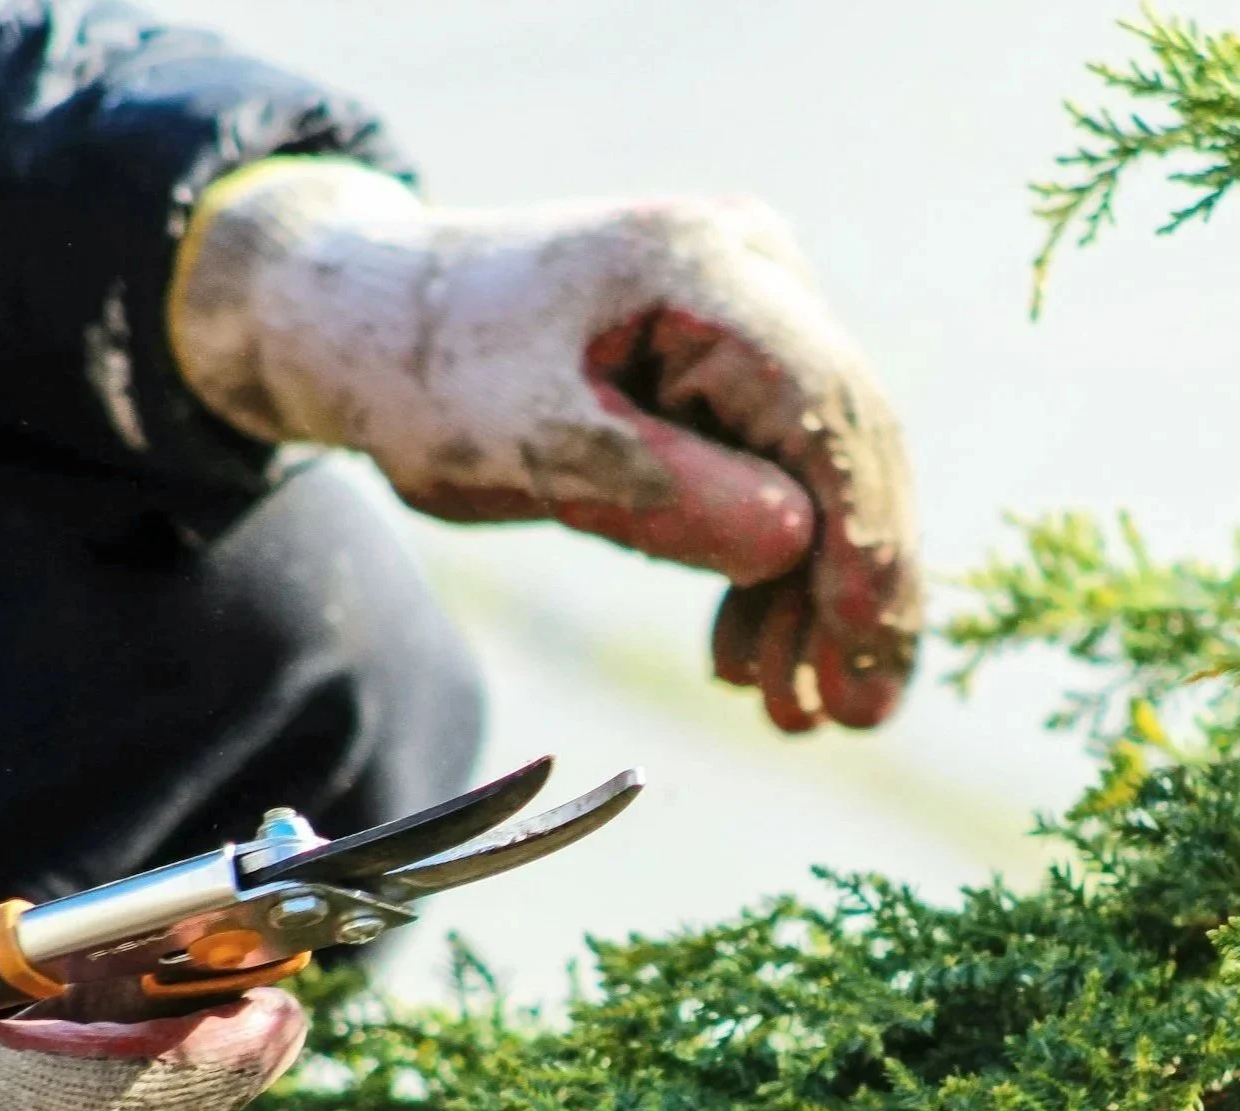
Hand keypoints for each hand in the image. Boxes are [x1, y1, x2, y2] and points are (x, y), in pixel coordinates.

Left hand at [170, 160, 919, 731]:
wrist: (371, 324)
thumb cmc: (432, 375)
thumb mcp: (529, 446)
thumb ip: (661, 491)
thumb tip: (797, 545)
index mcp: (702, 267)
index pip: (825, 405)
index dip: (863, 532)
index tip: (868, 644)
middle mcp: (752, 272)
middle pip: (844, 443)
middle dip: (855, 587)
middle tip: (855, 715)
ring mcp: (751, 314)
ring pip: (820, 472)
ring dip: (811, 598)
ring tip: (794, 714)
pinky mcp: (732, 366)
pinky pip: (778, 474)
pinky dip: (767, 571)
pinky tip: (750, 657)